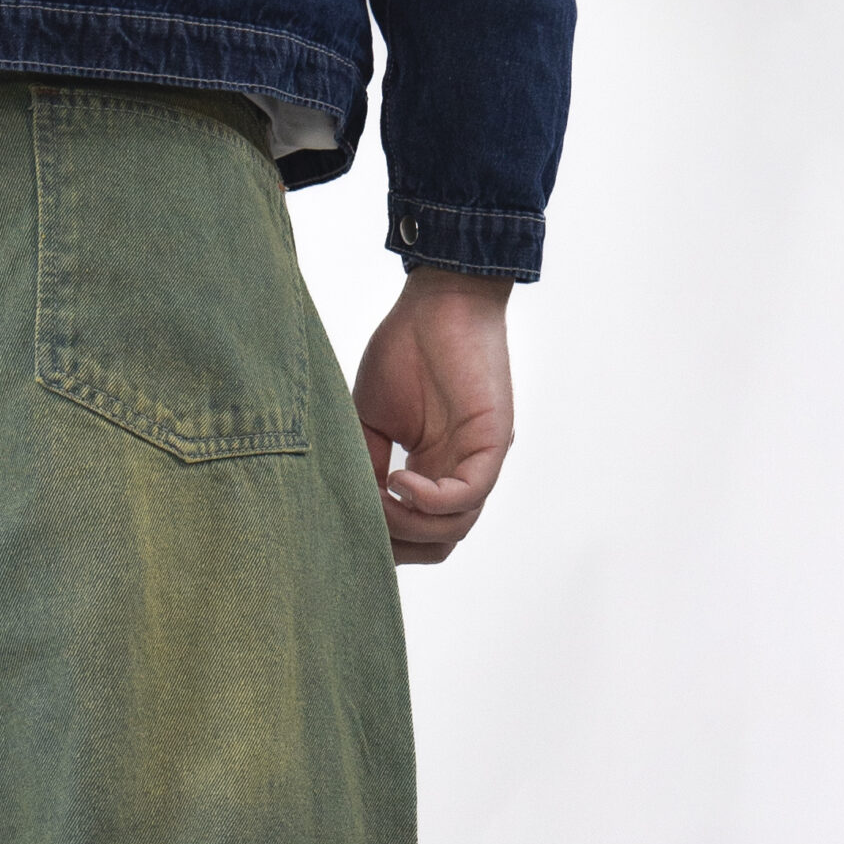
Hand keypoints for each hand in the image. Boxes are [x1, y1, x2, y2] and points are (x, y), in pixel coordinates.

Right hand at [352, 270, 513, 565]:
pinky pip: (469, 495)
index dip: (384, 544)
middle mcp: (460, 473)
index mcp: (433, 471)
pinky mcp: (493, 442)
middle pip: (437, 544)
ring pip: (454, 530)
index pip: (418, 535)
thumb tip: (354, 511)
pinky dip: (430, 501)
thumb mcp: (370, 421)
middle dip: (395, 545)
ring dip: (410, 526)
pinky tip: (400, 480)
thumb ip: (365, 468)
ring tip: (381, 495)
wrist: (440, 298)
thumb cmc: (405, 349)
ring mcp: (478, 461)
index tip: (350, 526)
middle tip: (364, 518)